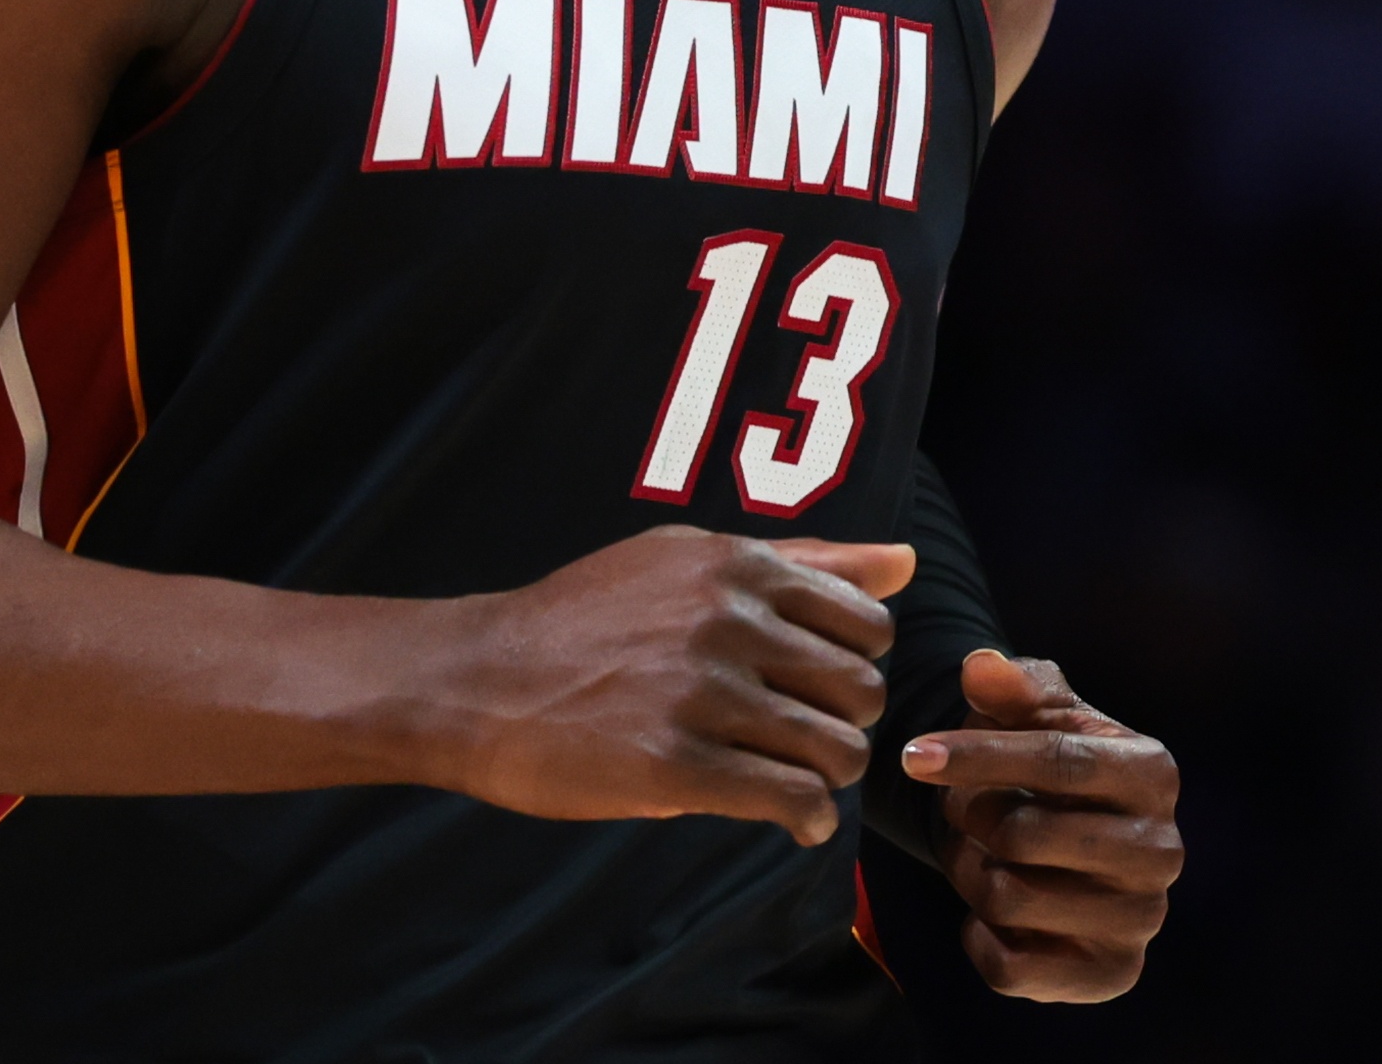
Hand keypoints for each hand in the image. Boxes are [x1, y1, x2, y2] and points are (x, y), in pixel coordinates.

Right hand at [424, 528, 914, 846]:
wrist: (478, 678)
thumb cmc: (585, 619)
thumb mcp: (686, 563)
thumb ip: (802, 563)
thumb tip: (903, 562)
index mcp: (738, 568)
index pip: (865, 623)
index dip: (852, 665)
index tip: (818, 689)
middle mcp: (729, 621)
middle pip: (861, 690)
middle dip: (844, 724)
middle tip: (804, 741)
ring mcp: (703, 693)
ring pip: (835, 748)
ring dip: (826, 776)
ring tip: (792, 779)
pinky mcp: (676, 765)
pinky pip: (791, 798)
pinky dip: (808, 819)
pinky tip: (793, 821)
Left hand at [902, 648, 1181, 1000]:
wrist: (1075, 845)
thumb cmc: (1053, 766)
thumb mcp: (1037, 714)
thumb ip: (1012, 686)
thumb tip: (980, 667)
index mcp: (1152, 772)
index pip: (1057, 761)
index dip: (978, 755)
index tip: (915, 755)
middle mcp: (1161, 848)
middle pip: (1025, 835)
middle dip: (970, 816)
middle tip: (958, 807)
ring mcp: (1141, 918)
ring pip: (1009, 899)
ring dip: (968, 872)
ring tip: (975, 853)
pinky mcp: (1113, 974)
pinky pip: (1010, 967)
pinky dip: (978, 936)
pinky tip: (991, 911)